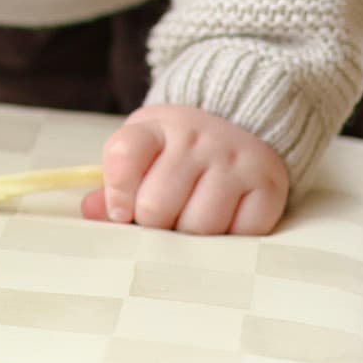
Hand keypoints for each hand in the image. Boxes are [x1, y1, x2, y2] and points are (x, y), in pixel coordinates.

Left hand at [80, 104, 288, 235]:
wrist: (243, 122)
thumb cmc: (179, 152)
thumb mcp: (143, 153)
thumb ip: (116, 183)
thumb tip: (93, 212)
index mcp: (158, 125)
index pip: (123, 156)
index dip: (116, 193)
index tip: (121, 212)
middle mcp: (199, 137)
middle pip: (156, 207)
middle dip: (152, 225)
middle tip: (162, 221)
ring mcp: (236, 159)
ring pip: (198, 227)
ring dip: (190, 240)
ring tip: (191, 223)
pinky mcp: (269, 184)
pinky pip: (241, 234)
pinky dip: (229, 240)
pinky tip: (224, 223)